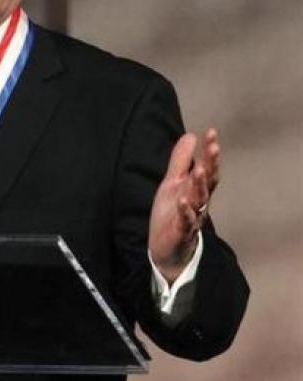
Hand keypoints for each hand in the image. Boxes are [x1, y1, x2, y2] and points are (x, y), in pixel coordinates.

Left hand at [148, 128, 219, 283]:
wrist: (167, 248)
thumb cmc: (173, 213)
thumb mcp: (173, 183)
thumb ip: (181, 161)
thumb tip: (191, 135)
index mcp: (196, 189)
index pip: (207, 167)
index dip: (209, 151)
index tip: (211, 132)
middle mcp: (198, 202)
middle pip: (207, 181)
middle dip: (210, 164)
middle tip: (214, 147)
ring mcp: (191, 217)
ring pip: (199, 200)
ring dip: (200, 185)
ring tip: (199, 169)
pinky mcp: (181, 231)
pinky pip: (185, 221)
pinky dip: (184, 211)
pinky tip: (182, 201)